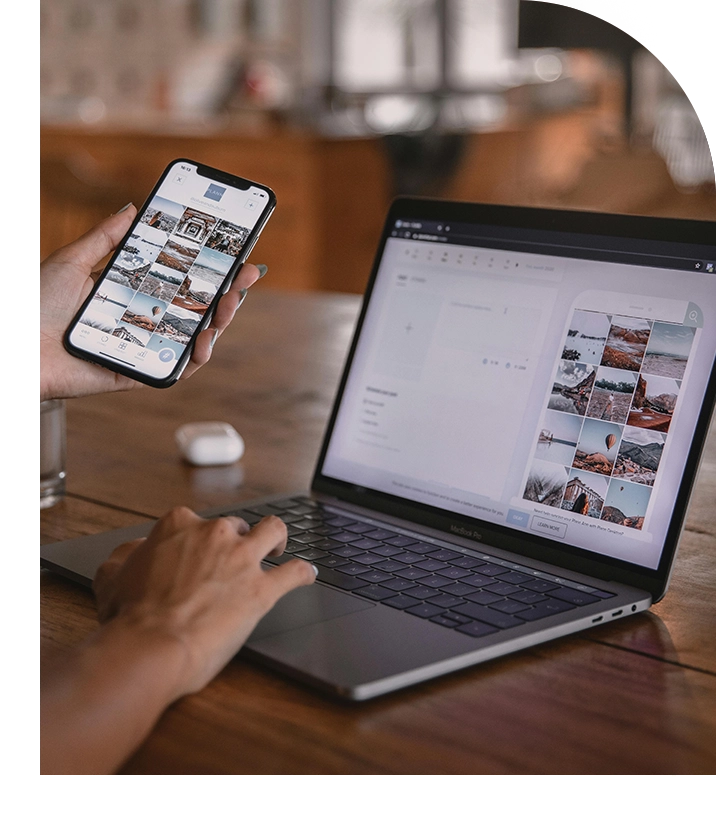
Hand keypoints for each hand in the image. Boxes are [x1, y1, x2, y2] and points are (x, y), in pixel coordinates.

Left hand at [40, 205, 262, 400]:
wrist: (14, 347)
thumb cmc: (33, 305)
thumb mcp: (72, 260)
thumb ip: (106, 237)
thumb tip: (133, 208)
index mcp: (132, 295)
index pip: (180, 283)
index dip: (210, 272)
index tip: (234, 256)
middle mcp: (142, 322)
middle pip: (195, 310)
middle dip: (227, 294)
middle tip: (245, 277)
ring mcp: (142, 348)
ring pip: (193, 339)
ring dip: (219, 323)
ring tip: (229, 305)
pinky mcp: (136, 373)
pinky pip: (174, 369)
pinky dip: (194, 358)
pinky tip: (205, 341)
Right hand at [93, 508, 315, 699]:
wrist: (151, 645)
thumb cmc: (130, 617)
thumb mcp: (112, 577)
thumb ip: (127, 556)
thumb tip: (135, 551)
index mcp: (180, 526)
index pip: (195, 522)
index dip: (196, 539)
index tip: (196, 553)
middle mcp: (215, 534)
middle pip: (235, 526)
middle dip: (235, 541)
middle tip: (231, 561)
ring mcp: (242, 559)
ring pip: (274, 532)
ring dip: (278, 539)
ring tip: (278, 549)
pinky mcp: (262, 589)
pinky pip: (294, 573)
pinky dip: (303, 573)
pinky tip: (307, 575)